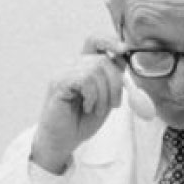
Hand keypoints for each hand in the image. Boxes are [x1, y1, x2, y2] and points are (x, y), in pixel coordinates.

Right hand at [29, 35, 127, 174]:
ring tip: (97, 110)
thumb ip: (114, 80)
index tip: (124, 50)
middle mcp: (72, 66)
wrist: (62, 142)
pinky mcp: (58, 84)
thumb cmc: (80, 122)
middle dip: (115, 83)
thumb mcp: (105, 99)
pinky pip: (84, 79)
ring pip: (95, 69)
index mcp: (83, 67)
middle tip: (114, 104)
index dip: (110, 41)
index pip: (95, 42)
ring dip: (103, 93)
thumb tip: (125, 60)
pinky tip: (87, 107)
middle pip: (102, 59)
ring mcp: (63, 73)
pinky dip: (92, 95)